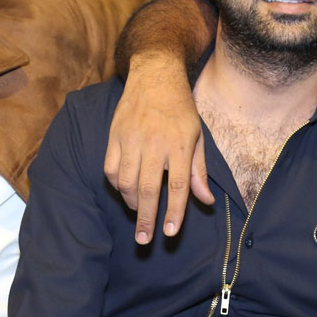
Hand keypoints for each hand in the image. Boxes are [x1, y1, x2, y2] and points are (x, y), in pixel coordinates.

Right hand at [105, 52, 213, 243]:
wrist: (155, 76)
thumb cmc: (180, 110)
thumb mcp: (198, 137)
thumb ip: (199, 172)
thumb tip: (206, 201)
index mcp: (180, 145)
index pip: (178, 186)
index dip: (174, 212)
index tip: (169, 234)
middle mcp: (155, 143)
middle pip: (149, 189)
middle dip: (146, 219)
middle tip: (144, 240)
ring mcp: (131, 139)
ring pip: (125, 182)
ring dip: (132, 203)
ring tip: (139, 213)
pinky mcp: (114, 136)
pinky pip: (110, 169)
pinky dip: (116, 185)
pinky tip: (125, 191)